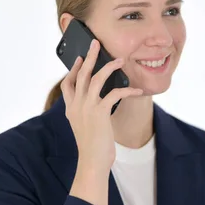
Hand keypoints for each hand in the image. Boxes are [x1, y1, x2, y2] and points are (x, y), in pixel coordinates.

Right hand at [60, 39, 142, 172]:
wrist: (92, 161)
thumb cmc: (92, 147)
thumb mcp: (84, 127)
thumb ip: (87, 113)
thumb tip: (98, 103)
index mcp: (70, 109)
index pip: (67, 84)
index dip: (73, 70)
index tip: (78, 59)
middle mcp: (76, 105)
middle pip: (81, 74)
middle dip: (88, 57)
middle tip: (95, 43)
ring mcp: (87, 107)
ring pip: (96, 78)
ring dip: (109, 66)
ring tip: (120, 60)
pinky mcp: (100, 112)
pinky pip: (114, 93)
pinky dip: (127, 89)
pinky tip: (137, 89)